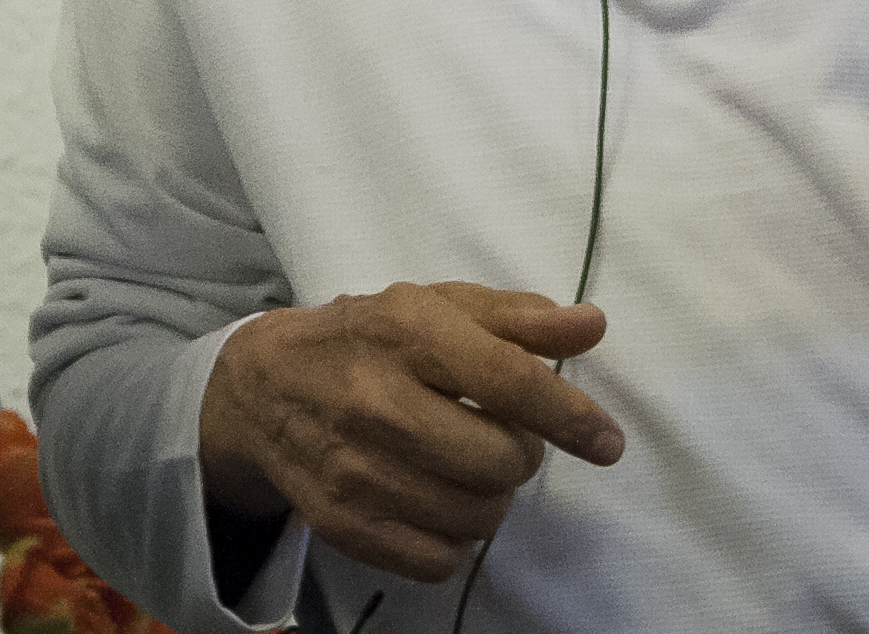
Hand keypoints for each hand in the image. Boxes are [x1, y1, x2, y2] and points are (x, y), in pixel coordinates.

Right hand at [196, 281, 623, 584]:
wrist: (261, 387)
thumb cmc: (368, 339)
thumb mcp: (437, 307)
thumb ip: (518, 318)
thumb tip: (593, 325)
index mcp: (406, 330)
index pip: (508, 382)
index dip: (570, 417)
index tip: (606, 442)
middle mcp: (375, 399)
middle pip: (499, 461)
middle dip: (519, 454)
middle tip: (500, 436)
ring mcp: (354, 469)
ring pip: (476, 517)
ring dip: (490, 497)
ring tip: (465, 467)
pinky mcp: (342, 524)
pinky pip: (438, 561)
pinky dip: (455, 541)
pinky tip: (438, 502)